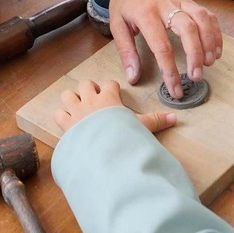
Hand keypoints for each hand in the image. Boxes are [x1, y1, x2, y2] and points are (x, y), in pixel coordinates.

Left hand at [53, 78, 177, 135]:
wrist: (103, 149)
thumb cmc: (123, 135)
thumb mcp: (141, 127)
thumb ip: (156, 121)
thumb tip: (175, 118)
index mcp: (109, 98)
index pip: (109, 84)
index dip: (111, 89)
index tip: (114, 96)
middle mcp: (91, 100)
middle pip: (86, 84)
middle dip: (89, 90)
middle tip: (95, 101)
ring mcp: (76, 111)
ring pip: (68, 95)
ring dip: (72, 100)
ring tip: (79, 109)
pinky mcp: (66, 124)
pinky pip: (58, 114)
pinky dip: (62, 117)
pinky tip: (68, 123)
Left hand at [106, 0, 222, 98]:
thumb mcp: (117, 22)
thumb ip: (126, 51)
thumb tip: (133, 77)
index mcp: (146, 15)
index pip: (161, 46)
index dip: (170, 70)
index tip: (175, 88)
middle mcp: (167, 7)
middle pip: (188, 30)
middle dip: (195, 55)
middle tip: (196, 76)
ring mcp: (181, 2)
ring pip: (202, 20)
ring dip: (209, 43)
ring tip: (209, 63)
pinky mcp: (190, 1)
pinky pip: (208, 16)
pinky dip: (216, 32)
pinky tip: (215, 49)